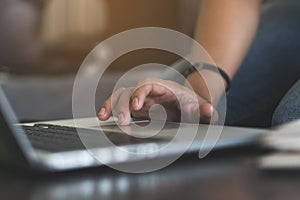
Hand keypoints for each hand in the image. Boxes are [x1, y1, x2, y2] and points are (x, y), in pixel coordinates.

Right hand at [98, 77, 217, 125]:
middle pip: (130, 91)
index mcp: (162, 88)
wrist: (186, 104)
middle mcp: (148, 92)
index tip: (136, 105)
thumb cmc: (191, 103)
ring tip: (103, 117)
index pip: (147, 85)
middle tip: (123, 121)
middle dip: (124, 105)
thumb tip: (210, 111)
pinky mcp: (136, 109)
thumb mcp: (200, 106)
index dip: (140, 93)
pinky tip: (104, 118)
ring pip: (121, 97)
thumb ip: (204, 109)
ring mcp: (140, 100)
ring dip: (112, 105)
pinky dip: (111, 110)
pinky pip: (120, 106)